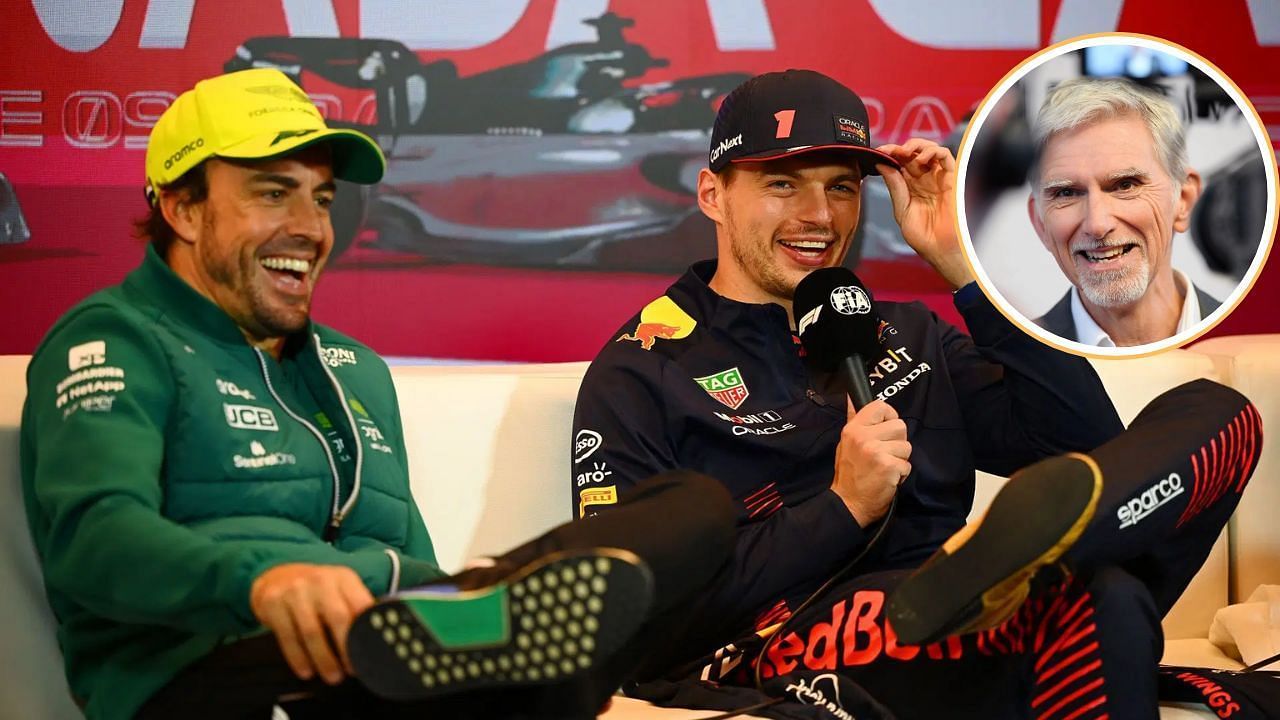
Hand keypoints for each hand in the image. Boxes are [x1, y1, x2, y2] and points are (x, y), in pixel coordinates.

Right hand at [249, 563, 374, 684]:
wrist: (277, 575)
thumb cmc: (316, 590)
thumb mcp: (340, 589)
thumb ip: (356, 608)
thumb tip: (377, 638)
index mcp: (343, 578)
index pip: (361, 605)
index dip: (367, 632)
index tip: (370, 653)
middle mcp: (320, 581)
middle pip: (338, 617)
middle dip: (347, 649)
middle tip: (352, 670)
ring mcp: (295, 590)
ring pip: (312, 631)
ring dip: (323, 659)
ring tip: (332, 676)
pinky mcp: (273, 603)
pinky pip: (287, 636)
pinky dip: (298, 658)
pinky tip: (306, 670)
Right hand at [831, 399, 911, 526]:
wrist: (849, 503)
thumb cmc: (849, 473)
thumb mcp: (846, 443)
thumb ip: (854, 420)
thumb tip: (852, 398)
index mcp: (853, 429)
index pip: (880, 406)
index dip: (889, 416)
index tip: (885, 429)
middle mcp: (864, 437)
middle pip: (900, 426)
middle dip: (897, 442)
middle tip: (884, 454)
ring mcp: (877, 451)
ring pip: (906, 446)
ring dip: (900, 459)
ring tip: (885, 467)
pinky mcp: (889, 466)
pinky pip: (907, 464)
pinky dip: (901, 474)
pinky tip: (888, 478)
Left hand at [875, 139, 973, 288]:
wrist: (942, 250)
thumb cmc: (924, 237)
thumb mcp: (902, 210)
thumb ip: (895, 187)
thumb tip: (882, 164)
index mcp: (911, 187)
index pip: (899, 163)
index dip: (889, 154)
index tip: (878, 151)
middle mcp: (925, 180)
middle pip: (913, 154)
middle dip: (899, 148)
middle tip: (889, 150)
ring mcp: (938, 178)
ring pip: (929, 150)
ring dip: (916, 145)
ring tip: (905, 152)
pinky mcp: (953, 178)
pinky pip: (946, 156)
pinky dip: (933, 151)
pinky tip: (921, 158)